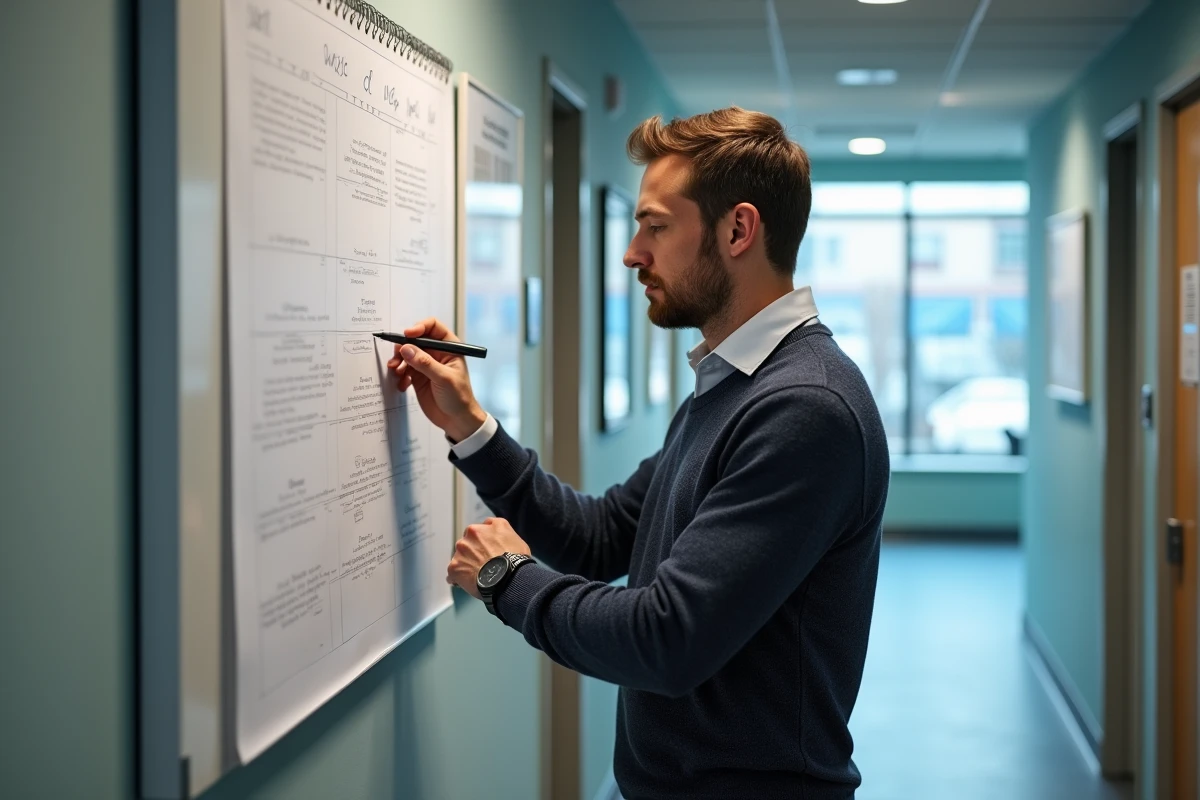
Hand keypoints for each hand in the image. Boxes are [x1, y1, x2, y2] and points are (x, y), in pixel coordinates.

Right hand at [387, 317, 486, 441]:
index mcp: (449, 348)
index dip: (419, 327)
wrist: (457, 421)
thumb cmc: (459, 397)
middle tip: (396, 358)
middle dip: (403, 347)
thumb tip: (406, 348)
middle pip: (415, 340)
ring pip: (407, 355)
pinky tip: (402, 385)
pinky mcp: (418, 378)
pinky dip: (400, 375)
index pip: (433, 327)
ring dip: (399, 362)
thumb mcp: (443, 378)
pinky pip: (404, 370)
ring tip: (396, 372)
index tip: (408, 335)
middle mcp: (436, 353)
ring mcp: (426, 365)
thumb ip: (424, 363)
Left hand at [447, 518, 531, 598]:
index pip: (476, 533)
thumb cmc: (513, 556)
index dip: (483, 543)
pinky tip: (470, 583)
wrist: (508, 576)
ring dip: (466, 565)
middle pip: (466, 546)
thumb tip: (488, 526)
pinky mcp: (454, 569)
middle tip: (485, 564)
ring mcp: (459, 554)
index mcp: (477, 528)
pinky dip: (458, 579)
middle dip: (473, 553)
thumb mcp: (509, 532)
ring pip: (459, 559)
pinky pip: (453, 575)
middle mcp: (466, 538)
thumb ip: (495, 526)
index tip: (488, 551)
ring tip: (479, 576)